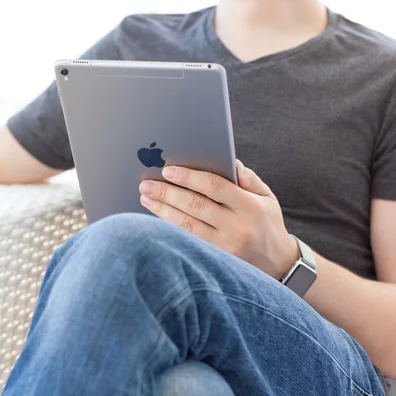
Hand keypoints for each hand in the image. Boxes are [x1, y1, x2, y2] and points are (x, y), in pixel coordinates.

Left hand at [139, 161, 297, 279]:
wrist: (278, 265)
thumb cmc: (266, 223)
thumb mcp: (266, 197)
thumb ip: (247, 178)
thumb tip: (226, 160)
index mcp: (250, 207)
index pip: (215, 187)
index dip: (189, 177)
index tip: (168, 170)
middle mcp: (237, 228)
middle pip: (195, 206)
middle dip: (167, 192)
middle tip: (147, 183)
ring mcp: (224, 247)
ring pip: (186, 225)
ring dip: (162, 210)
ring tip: (146, 197)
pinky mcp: (215, 260)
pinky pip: (187, 240)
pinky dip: (169, 227)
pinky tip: (156, 217)